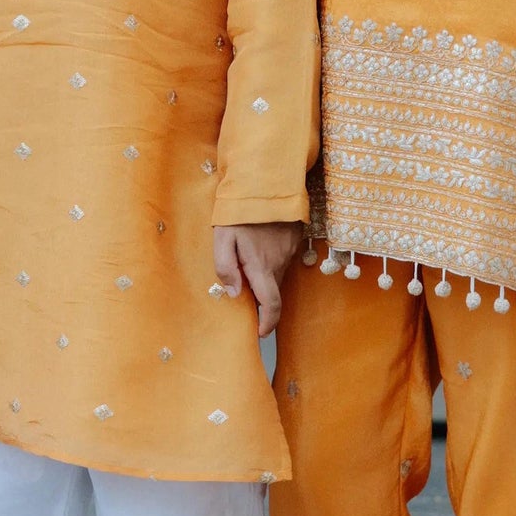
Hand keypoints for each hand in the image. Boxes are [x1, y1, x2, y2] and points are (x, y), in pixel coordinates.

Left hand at [213, 222, 303, 336]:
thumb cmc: (238, 211)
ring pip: (276, 274)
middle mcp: (280, 262)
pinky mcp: (294, 238)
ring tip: (246, 263)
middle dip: (261, 299)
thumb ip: (225, 268)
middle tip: (243, 294)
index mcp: (261, 267)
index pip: (271, 305)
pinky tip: (258, 246)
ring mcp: (290, 250)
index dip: (267, 323)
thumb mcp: (222, 239)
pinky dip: (271, 261)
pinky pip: (282, 259)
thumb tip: (235, 294)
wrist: (264, 182)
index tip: (260, 333)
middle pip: (272, 291)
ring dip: (264, 277)